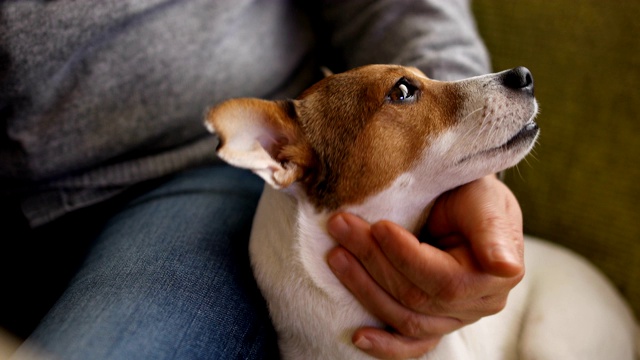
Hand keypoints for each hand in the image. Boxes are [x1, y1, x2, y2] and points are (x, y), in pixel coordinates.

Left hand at [326, 175, 524, 358]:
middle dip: (372, 260)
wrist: (465, 200)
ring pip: (404, 317)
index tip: (378, 226)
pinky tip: (358, 336)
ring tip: (336, 255)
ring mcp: (455, 318)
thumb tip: (504, 267)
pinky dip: (386, 345)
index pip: (441, 279)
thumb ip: (493, 231)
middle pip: (415, 296)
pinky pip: (412, 344)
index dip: (404, 256)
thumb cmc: (474, 195)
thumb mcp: (486, 200)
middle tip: (341, 226)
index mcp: (496, 276)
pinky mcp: (435, 323)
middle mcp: (479, 304)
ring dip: (364, 288)